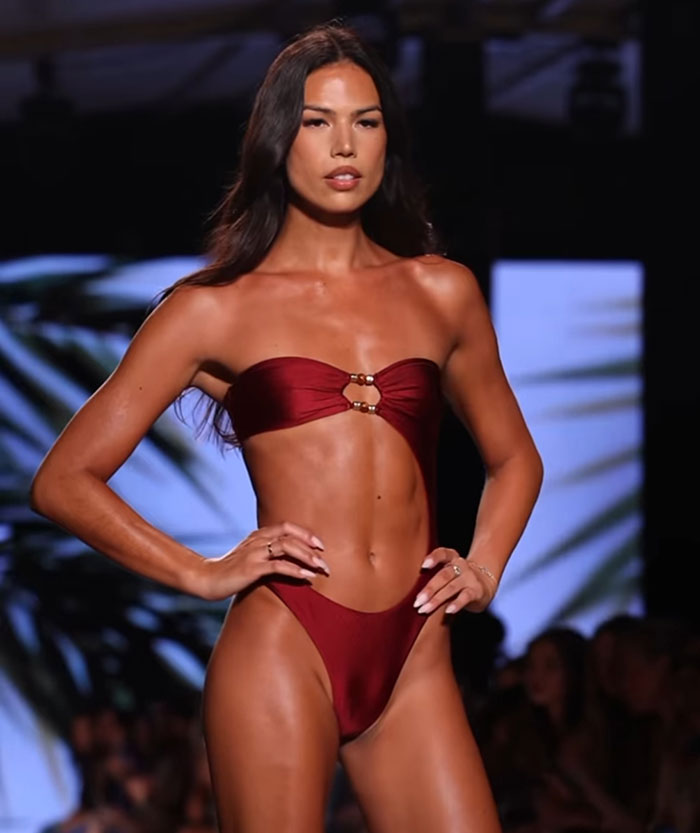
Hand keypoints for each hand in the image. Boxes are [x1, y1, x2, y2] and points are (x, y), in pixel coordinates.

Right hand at [194, 521, 329, 600]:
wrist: (205, 579)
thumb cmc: (228, 571)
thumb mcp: (248, 557)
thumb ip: (264, 554)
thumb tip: (287, 560)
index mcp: (257, 535)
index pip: (286, 526)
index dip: (305, 533)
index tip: (319, 545)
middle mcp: (256, 540)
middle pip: (290, 535)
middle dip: (311, 547)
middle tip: (325, 560)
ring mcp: (254, 553)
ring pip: (287, 547)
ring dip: (307, 557)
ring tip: (320, 568)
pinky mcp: (251, 569)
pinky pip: (278, 566)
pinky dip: (295, 571)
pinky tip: (306, 577)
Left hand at [413, 548, 496, 614]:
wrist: (484, 585)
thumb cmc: (458, 580)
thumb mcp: (448, 573)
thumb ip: (434, 578)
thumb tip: (414, 594)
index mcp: (452, 558)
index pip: (443, 553)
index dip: (434, 558)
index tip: (423, 566)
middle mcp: (461, 565)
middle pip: (443, 575)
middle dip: (429, 589)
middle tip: (417, 602)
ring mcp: (470, 577)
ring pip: (452, 587)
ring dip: (437, 599)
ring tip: (425, 609)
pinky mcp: (477, 591)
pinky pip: (466, 596)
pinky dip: (457, 604)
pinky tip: (448, 611)